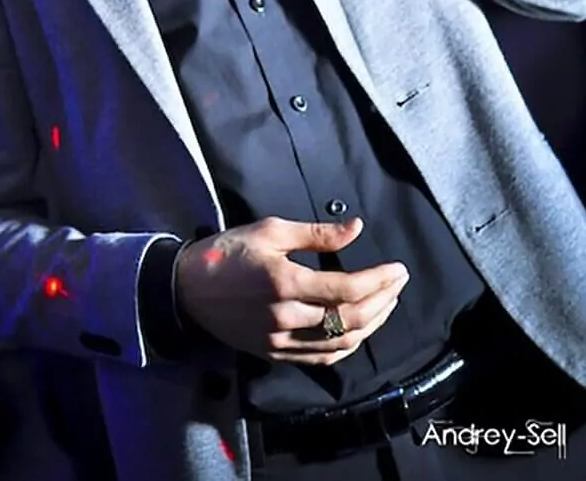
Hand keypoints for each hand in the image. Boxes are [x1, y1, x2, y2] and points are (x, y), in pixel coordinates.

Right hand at [174, 216, 408, 365]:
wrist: (187, 288)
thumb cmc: (228, 251)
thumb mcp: (270, 230)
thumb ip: (316, 234)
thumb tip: (356, 228)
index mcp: (285, 283)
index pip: (346, 289)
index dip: (379, 280)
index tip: (398, 269)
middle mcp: (286, 318)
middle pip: (349, 319)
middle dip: (382, 300)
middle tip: (398, 282)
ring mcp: (280, 341)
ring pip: (340, 344)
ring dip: (371, 326)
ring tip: (387, 303)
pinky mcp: (274, 354)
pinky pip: (321, 358)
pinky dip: (347, 346)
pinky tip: (359, 330)